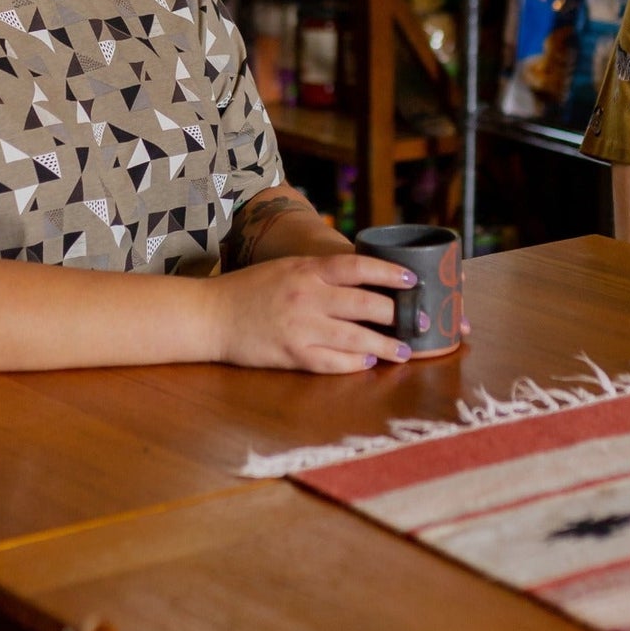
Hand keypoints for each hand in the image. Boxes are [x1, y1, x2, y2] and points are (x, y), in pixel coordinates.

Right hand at [209, 253, 416, 373]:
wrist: (210, 314)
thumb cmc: (249, 289)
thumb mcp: (287, 267)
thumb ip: (321, 272)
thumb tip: (362, 277)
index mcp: (308, 270)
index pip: (360, 266)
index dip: (390, 272)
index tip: (413, 280)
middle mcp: (308, 296)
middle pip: (367, 304)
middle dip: (398, 315)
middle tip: (419, 322)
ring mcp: (301, 327)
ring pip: (356, 338)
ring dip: (386, 346)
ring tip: (405, 351)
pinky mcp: (292, 354)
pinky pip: (333, 362)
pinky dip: (355, 363)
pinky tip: (368, 363)